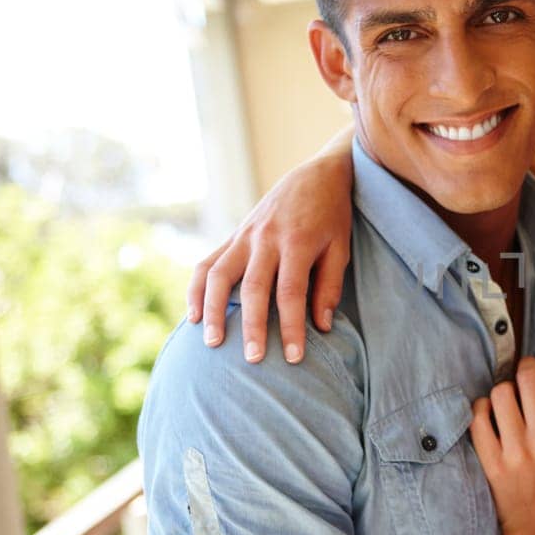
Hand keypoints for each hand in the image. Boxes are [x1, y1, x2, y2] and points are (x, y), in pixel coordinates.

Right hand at [186, 150, 353, 363]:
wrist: (316, 175)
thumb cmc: (332, 216)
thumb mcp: (340, 248)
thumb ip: (329, 287)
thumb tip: (320, 327)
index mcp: (297, 242)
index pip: (291, 293)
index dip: (291, 327)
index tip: (293, 358)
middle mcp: (266, 238)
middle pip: (253, 288)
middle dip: (252, 326)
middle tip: (252, 360)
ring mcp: (245, 235)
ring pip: (220, 275)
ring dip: (214, 310)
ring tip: (212, 342)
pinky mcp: (233, 235)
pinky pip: (208, 263)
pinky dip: (197, 289)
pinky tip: (194, 316)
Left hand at [470, 356, 534, 534]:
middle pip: (527, 375)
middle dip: (524, 370)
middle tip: (524, 379)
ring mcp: (517, 451)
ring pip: (501, 392)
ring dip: (504, 392)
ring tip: (509, 403)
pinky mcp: (492, 463)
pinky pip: (478, 417)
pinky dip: (482, 409)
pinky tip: (490, 415)